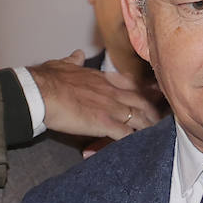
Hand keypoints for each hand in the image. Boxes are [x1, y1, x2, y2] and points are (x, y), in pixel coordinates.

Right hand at [29, 53, 159, 139]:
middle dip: (152, 111)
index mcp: (102, 79)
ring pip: (139, 118)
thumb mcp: (63, 64)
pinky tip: (139, 147)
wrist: (41, 91)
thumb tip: (77, 54)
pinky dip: (134, 141)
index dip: (142, 90)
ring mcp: (110, 107)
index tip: (152, 94)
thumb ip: (73, 61)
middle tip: (161, 119)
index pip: (129, 84)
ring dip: (148, 128)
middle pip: (140, 101)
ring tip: (155, 136)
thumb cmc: (48, 78)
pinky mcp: (105, 123)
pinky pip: (126, 135)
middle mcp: (111, 92)